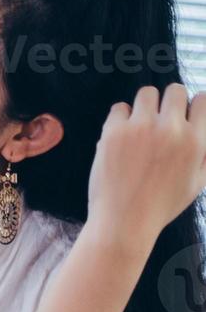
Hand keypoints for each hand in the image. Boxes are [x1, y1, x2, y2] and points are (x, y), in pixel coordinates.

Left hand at [87, 83, 205, 248]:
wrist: (124, 221)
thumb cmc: (161, 205)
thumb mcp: (198, 181)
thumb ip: (205, 151)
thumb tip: (203, 128)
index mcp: (196, 141)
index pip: (202, 100)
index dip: (193, 105)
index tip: (183, 114)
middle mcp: (171, 130)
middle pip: (174, 90)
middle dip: (169, 101)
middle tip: (160, 118)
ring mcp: (141, 128)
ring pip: (146, 93)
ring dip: (145, 105)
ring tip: (140, 124)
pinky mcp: (114, 132)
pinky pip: (119, 108)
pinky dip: (121, 118)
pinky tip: (121, 135)